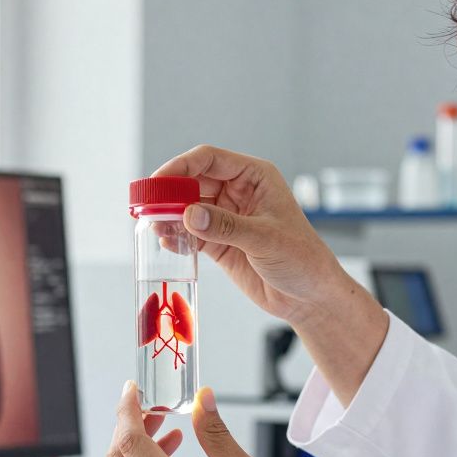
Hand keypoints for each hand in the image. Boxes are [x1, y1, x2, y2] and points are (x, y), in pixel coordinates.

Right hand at [153, 145, 354, 328]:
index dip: (181, 166)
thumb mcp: (265, 239)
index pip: (210, 160)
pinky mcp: (220, 242)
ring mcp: (227, 218)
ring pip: (188, 208)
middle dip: (169, 192)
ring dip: (169, 216)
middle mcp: (238, 192)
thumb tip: (189, 215)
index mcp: (254, 177)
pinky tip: (166, 242)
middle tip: (147, 207)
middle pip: (193, 182)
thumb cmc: (302, 258)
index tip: (159, 180)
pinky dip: (176, 236)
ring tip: (153, 226)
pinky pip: (190, 233)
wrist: (309, 296)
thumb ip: (226, 226)